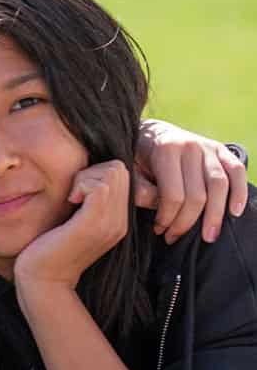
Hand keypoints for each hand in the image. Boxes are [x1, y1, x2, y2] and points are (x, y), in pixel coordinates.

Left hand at [14, 161, 128, 294]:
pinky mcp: (94, 225)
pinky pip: (100, 187)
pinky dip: (81, 185)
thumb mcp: (73, 220)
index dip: (96, 173)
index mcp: (117, 220)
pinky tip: (69, 202)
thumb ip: (85, 201)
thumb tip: (81, 174)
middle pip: (119, 169)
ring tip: (71, 198)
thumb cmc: (49, 247)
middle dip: (92, 171)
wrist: (44, 280)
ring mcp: (110, 223)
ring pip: (112, 173)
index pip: (122, 174)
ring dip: (85, 178)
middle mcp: (119, 221)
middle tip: (73, 193)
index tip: (76, 192)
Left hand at [135, 120, 247, 243]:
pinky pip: (236, 171)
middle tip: (174, 237)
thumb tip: (159, 207)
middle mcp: (189, 146)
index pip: (173, 195)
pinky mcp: (220, 149)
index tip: (159, 229)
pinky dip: (239, 192)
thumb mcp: (130, 170)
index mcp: (165, 150)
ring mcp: (207, 147)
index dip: (167, 217)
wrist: (150, 132)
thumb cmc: (138, 156)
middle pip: (197, 194)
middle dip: (186, 222)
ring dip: (215, 215)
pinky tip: (235, 211)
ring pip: (219, 186)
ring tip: (208, 236)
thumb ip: (139, 188)